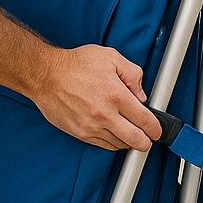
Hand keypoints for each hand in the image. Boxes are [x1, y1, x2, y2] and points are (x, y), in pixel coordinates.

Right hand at [32, 45, 160, 150]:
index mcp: (115, 94)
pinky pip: (103, 145)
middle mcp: (104, 114)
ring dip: (128, 141)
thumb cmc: (75, 64)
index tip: (157, 129)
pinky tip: (113, 132)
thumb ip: (132, 73)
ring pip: (120, 145)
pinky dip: (112, 142)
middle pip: (136, 140)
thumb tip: (140, 94)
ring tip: (128, 131)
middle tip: (148, 136)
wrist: (45, 75)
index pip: (145, 120)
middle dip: (146, 141)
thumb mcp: (109, 57)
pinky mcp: (80, 133)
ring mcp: (91, 127)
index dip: (156, 128)